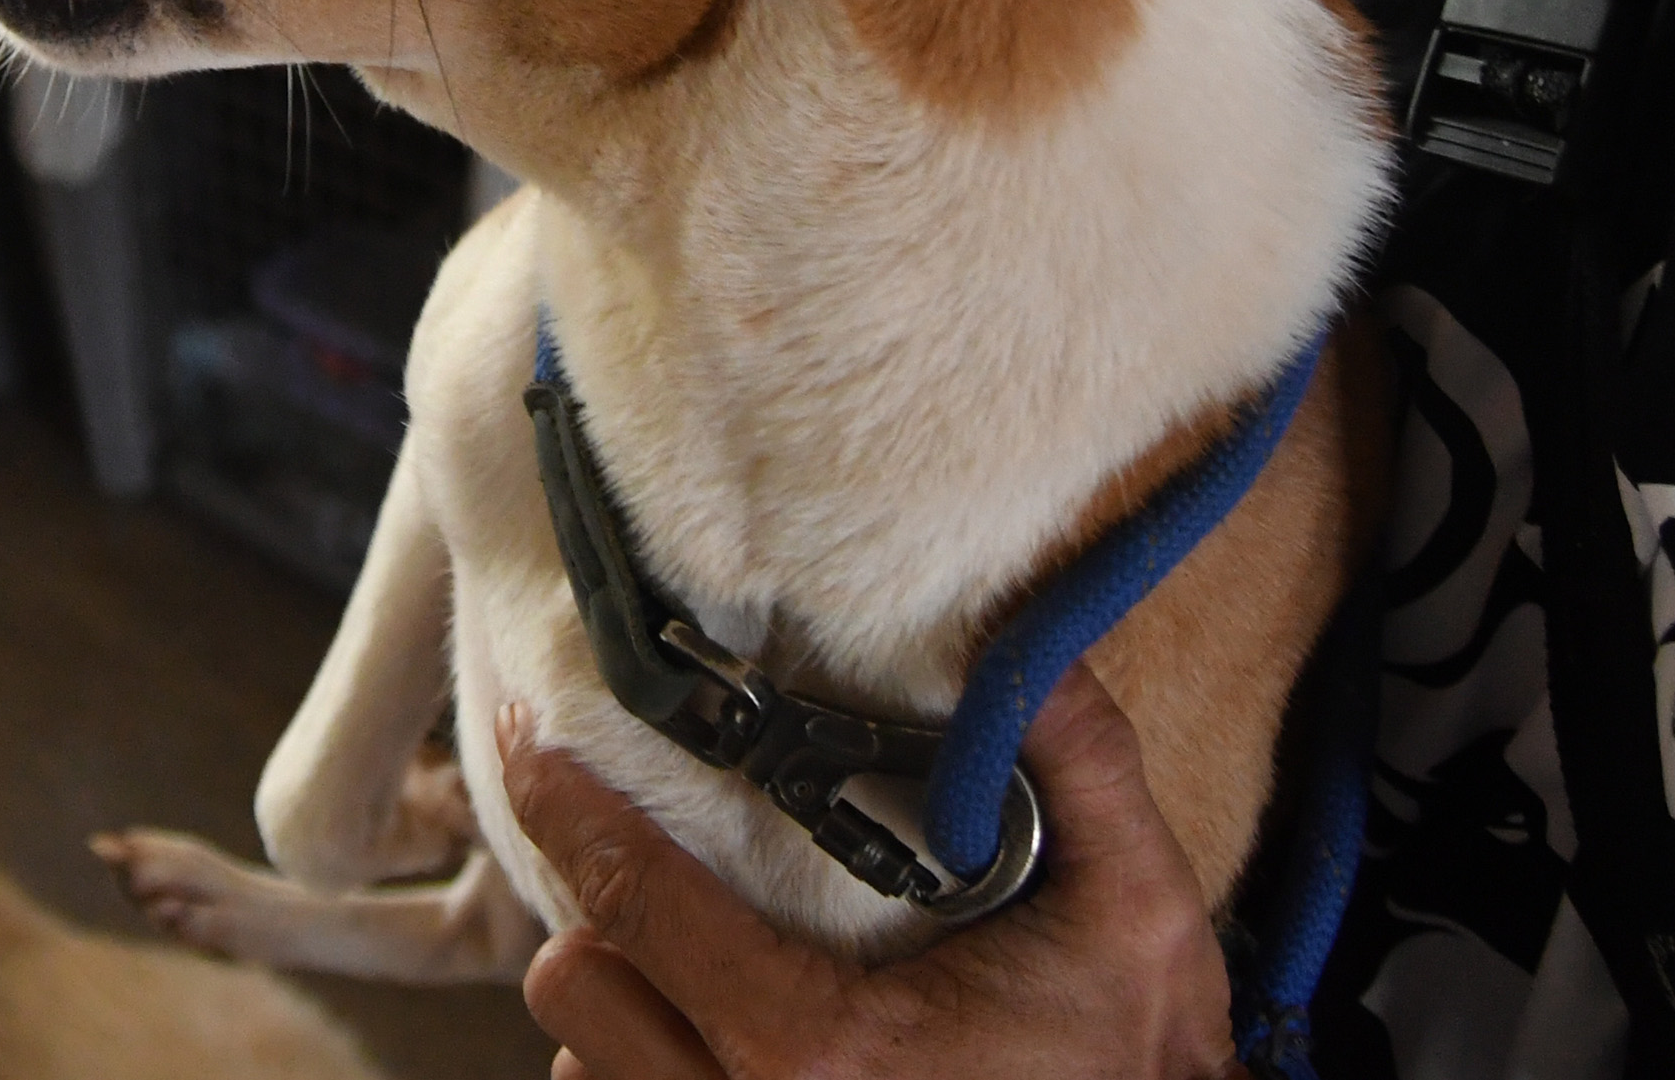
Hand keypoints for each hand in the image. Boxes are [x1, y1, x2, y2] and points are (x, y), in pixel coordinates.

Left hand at [504, 665, 1237, 1079]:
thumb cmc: (1142, 1066)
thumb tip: (1016, 638)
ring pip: (593, 1069)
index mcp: (818, 1048)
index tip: (533, 744)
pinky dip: (659, 1074)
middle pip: (579, 990)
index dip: (567, 809)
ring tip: (704, 959)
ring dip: (631, 1008)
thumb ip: (1077, 760)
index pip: (635, 904)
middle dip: (604, 916)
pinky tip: (726, 1038)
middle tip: (657, 859)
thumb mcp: (1134, 906)